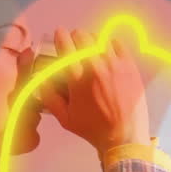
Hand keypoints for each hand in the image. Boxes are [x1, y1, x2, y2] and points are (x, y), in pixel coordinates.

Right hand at [36, 27, 150, 154]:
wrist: (124, 137)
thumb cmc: (94, 130)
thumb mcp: (65, 119)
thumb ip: (50, 98)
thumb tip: (41, 82)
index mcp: (77, 79)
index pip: (65, 46)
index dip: (61, 36)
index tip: (60, 34)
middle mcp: (95, 68)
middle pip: (83, 37)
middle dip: (76, 38)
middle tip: (76, 44)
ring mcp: (115, 65)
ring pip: (100, 38)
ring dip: (93, 40)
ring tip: (92, 48)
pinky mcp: (129, 67)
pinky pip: (118, 44)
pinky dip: (110, 44)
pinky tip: (108, 51)